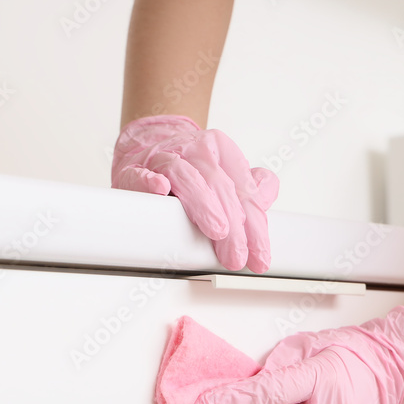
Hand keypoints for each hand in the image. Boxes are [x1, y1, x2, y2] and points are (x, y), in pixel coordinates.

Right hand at [111, 114, 277, 272]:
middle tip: (236, 254)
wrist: (148, 147)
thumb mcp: (226, 174)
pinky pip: (142, 173)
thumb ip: (250, 189)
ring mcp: (164, 158)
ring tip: (217, 230)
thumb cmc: (191, 169)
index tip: (258, 256)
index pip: (244, 191)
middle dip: (233, 226)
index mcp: (222, 151)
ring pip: (187, 176)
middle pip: (220, 186)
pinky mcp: (136, 169)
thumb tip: (267, 195)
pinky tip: (160, 189)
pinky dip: (150, 181)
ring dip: (204, 204)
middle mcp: (195, 150)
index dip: (255, 227)